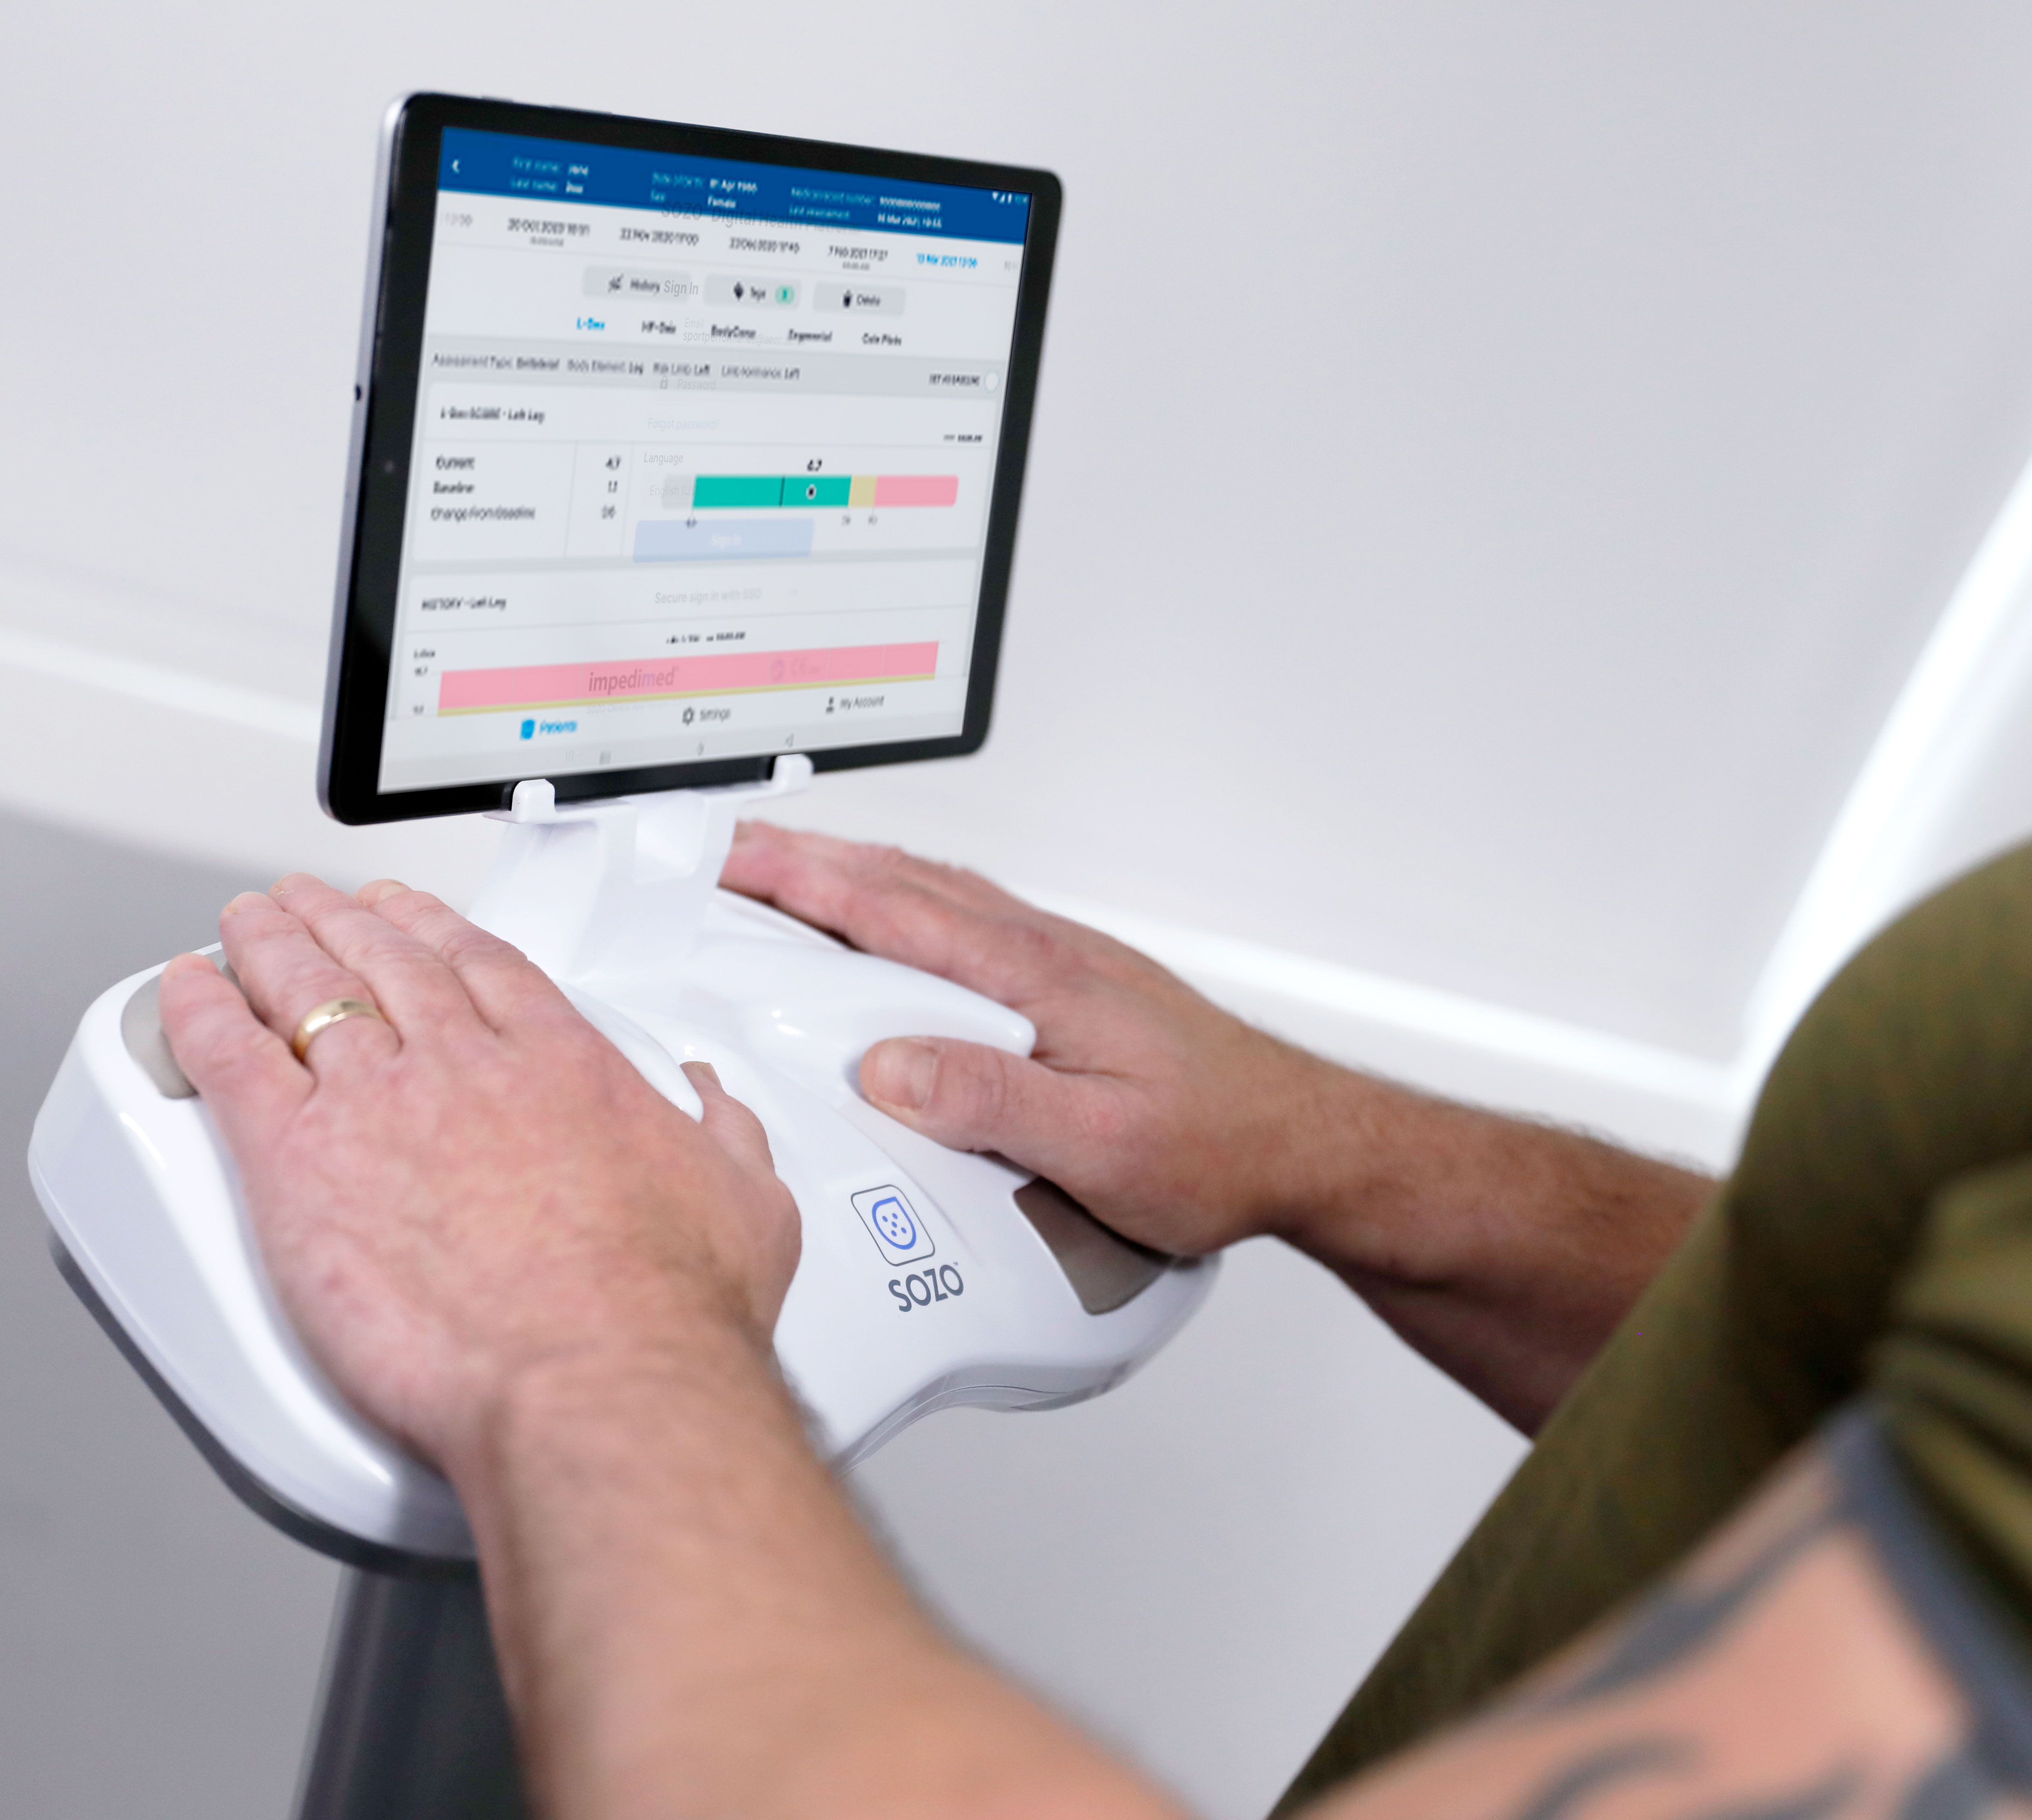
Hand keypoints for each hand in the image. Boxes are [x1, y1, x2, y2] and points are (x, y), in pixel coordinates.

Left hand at [155, 874, 800, 1477]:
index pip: (482, 966)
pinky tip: (183, 995)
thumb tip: (719, 1108)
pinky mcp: (300, 1163)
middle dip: (343, 922)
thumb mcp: (746, 1205)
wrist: (599, 1378)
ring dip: (267, 946)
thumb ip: (726, 1139)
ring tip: (243, 925)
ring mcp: (377, 1104)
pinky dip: (197, 1016)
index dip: (437, 929)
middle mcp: (464, 1066)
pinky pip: (229, 1061)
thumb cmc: (668, 1313)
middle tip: (313, 903)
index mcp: (561, 1065)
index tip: (410, 916)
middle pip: (386, 962)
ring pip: (305, 991)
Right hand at [724, 824, 1713, 1432]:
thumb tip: (887, 1066)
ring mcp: (1062, 961)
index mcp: (1040, 978)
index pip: (898, 911)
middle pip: (906, 882)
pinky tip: (889, 923)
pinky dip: (906, 904)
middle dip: (809, 859)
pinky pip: (967, 922)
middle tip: (725, 848)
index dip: (805, 882)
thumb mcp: (1099, 1148)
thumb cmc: (1218, 1148)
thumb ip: (991, 1102)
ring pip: (937, 894)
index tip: (731, 858)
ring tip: (783, 868)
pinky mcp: (1073, 985)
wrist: (1306, 1146)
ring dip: (854, 874)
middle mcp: (1047, 952)